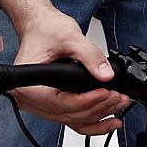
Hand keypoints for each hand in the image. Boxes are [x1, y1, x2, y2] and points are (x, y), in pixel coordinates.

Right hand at [0, 0, 128, 135]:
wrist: (41, 26)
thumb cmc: (46, 30)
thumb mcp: (70, 38)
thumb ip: (90, 55)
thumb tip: (106, 74)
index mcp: (28, 85)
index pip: (59, 103)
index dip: (86, 102)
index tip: (105, 93)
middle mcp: (30, 99)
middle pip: (67, 114)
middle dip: (97, 108)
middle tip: (118, 98)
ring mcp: (41, 103)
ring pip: (71, 119)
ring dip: (98, 115)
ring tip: (119, 104)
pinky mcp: (52, 102)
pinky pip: (71, 117)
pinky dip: (91, 119)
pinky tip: (109, 119)